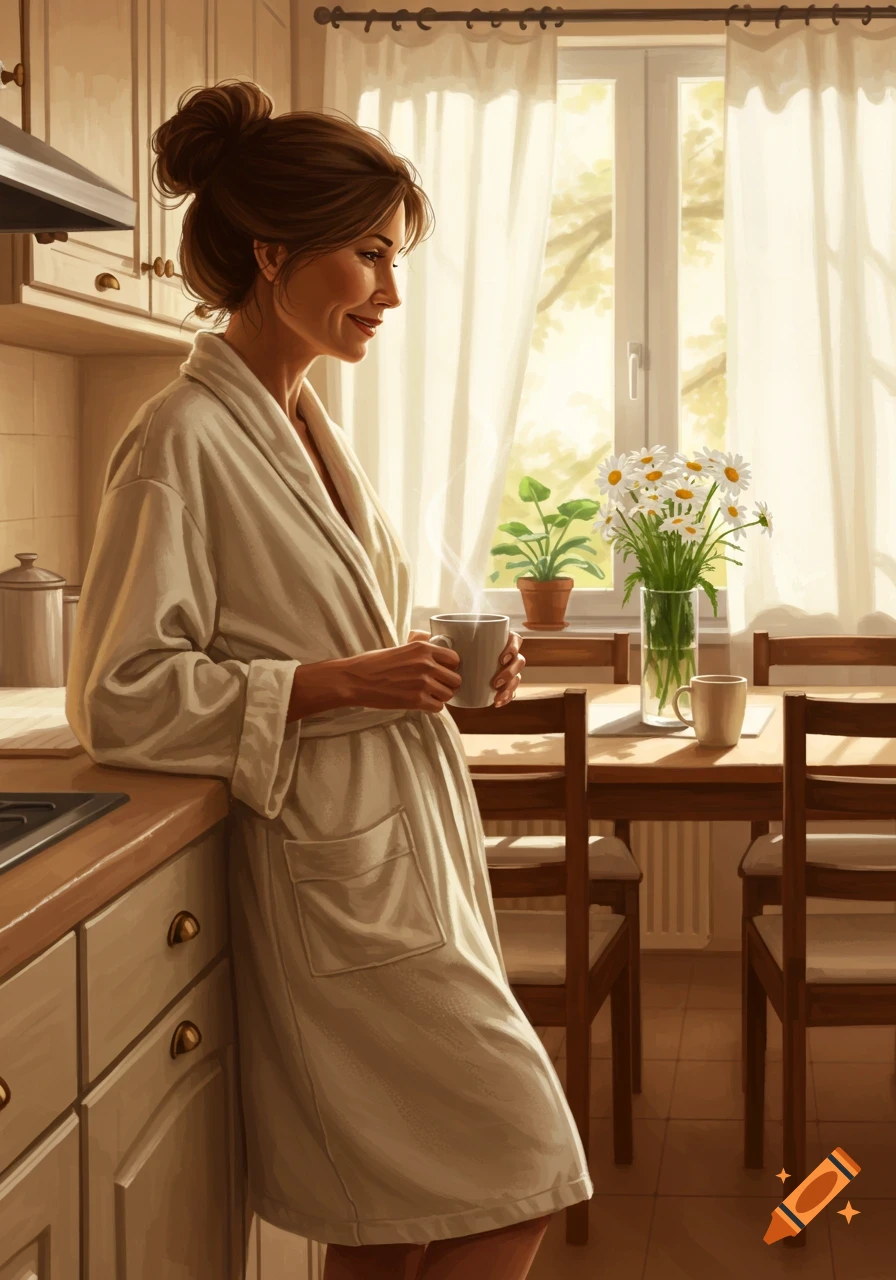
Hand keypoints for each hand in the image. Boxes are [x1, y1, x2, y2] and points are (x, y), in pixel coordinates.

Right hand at [340, 639, 461, 713]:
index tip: (442, 672)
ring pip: (448, 694)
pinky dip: (432, 707)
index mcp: (423, 648)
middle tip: (437, 687)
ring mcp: (423, 683)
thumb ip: (418, 646)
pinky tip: (422, 703)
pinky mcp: (416, 700)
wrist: (355, 679)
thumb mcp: (399, 647)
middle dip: (448, 684)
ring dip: (441, 696)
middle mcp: (426, 664)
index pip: (455, 659)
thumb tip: (429, 640)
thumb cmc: (373, 663)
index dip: (450, 668)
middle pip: (455, 679)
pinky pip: (438, 707)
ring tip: (429, 695)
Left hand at [407, 629, 524, 707]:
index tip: (501, 657)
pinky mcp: (501, 685)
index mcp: (495, 639)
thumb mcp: (437, 644)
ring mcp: (504, 670)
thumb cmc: (443, 653)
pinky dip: (507, 697)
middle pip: (518, 660)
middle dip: (510, 671)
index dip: (512, 647)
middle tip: (494, 681)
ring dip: (510, 685)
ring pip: (516, 677)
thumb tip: (419, 634)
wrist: (442, 673)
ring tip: (495, 692)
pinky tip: (497, 702)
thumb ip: (429, 638)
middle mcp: (503, 654)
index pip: (513, 639)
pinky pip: (511, 691)